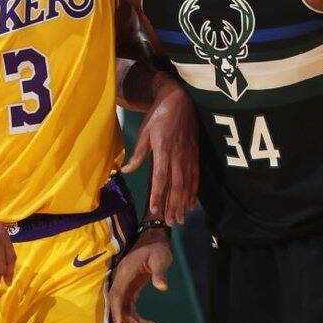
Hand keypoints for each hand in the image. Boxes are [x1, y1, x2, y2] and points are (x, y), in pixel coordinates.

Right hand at [108, 229, 171, 322]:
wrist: (154, 242)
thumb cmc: (156, 249)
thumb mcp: (160, 258)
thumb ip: (160, 273)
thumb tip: (162, 287)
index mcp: (125, 273)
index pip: (116, 295)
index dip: (116, 311)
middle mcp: (121, 282)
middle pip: (122, 308)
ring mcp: (125, 288)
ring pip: (128, 312)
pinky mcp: (131, 292)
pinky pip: (133, 310)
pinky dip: (142, 320)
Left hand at [122, 77, 197, 224]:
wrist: (180, 100)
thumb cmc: (158, 116)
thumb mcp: (144, 132)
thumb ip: (138, 153)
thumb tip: (126, 170)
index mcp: (163, 150)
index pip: (160, 176)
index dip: (158, 194)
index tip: (155, 209)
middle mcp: (178, 156)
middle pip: (177, 185)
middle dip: (174, 205)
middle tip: (171, 222)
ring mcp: (189, 156)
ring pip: (188, 184)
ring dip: (184, 203)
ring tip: (181, 218)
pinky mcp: (196, 155)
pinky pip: (196, 177)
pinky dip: (194, 192)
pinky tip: (192, 203)